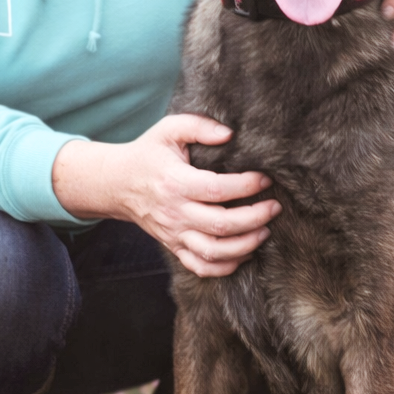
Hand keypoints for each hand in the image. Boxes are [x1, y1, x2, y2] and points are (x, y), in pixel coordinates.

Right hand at [51, 115, 279, 276]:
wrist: (118, 183)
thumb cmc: (149, 154)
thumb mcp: (168, 130)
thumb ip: (198, 126)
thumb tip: (229, 134)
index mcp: (175, 182)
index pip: (217, 189)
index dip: (246, 186)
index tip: (265, 179)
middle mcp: (175, 212)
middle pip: (221, 224)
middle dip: (255, 217)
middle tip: (275, 207)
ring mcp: (174, 233)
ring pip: (213, 251)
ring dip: (245, 245)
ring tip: (265, 231)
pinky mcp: (174, 247)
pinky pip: (201, 267)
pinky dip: (225, 267)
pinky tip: (244, 253)